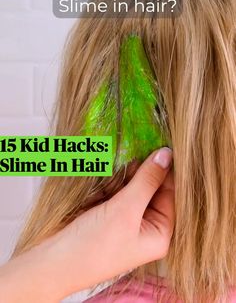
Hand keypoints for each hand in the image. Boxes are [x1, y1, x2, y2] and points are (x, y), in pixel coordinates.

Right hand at [0, 147, 173, 302]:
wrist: (54, 260)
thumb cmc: (94, 244)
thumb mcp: (126, 210)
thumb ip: (147, 180)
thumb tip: (166, 154)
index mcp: (160, 233)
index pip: (171, 193)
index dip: (167, 169)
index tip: (162, 144)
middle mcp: (147, 225)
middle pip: (153, 187)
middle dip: (143, 171)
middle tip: (138, 149)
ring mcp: (127, 218)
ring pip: (134, 185)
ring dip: (126, 174)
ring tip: (121, 165)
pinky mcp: (110, 212)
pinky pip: (118, 188)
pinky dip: (114, 180)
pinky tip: (108, 175)